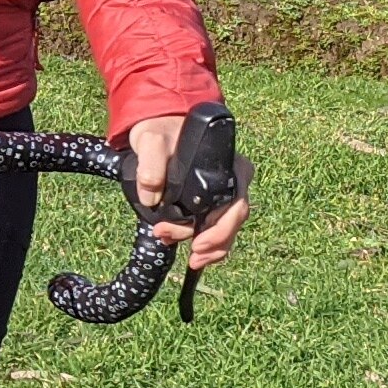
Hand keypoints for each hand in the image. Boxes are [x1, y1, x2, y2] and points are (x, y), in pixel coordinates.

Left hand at [122, 112, 249, 273]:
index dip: (221, 229)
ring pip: (225, 230)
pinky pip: (215, 229)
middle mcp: (233, 181)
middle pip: (232, 221)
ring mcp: (223, 194)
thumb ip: (150, 163)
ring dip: (207, 249)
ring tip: (184, 254)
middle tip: (189, 254)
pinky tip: (186, 250)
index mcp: (230, 165)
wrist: (157, 133)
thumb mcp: (152, 141)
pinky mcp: (210, 204)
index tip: (199, 242)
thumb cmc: (162, 133)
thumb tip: (150, 195)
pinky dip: (204, 245)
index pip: (236, 204)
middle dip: (211, 243)